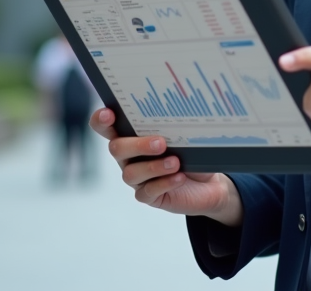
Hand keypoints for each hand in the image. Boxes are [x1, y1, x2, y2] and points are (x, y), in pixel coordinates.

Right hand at [90, 108, 242, 225]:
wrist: (208, 182)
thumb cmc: (193, 153)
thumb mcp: (184, 135)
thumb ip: (172, 126)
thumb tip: (174, 114)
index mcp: (132, 135)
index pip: (107, 126)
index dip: (102, 120)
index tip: (109, 114)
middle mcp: (129, 156)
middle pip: (117, 148)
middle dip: (137, 145)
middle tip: (161, 143)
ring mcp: (137, 178)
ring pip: (131, 173)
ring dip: (154, 166)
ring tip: (175, 162)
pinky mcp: (149, 196)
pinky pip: (147, 191)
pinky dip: (164, 183)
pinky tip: (179, 177)